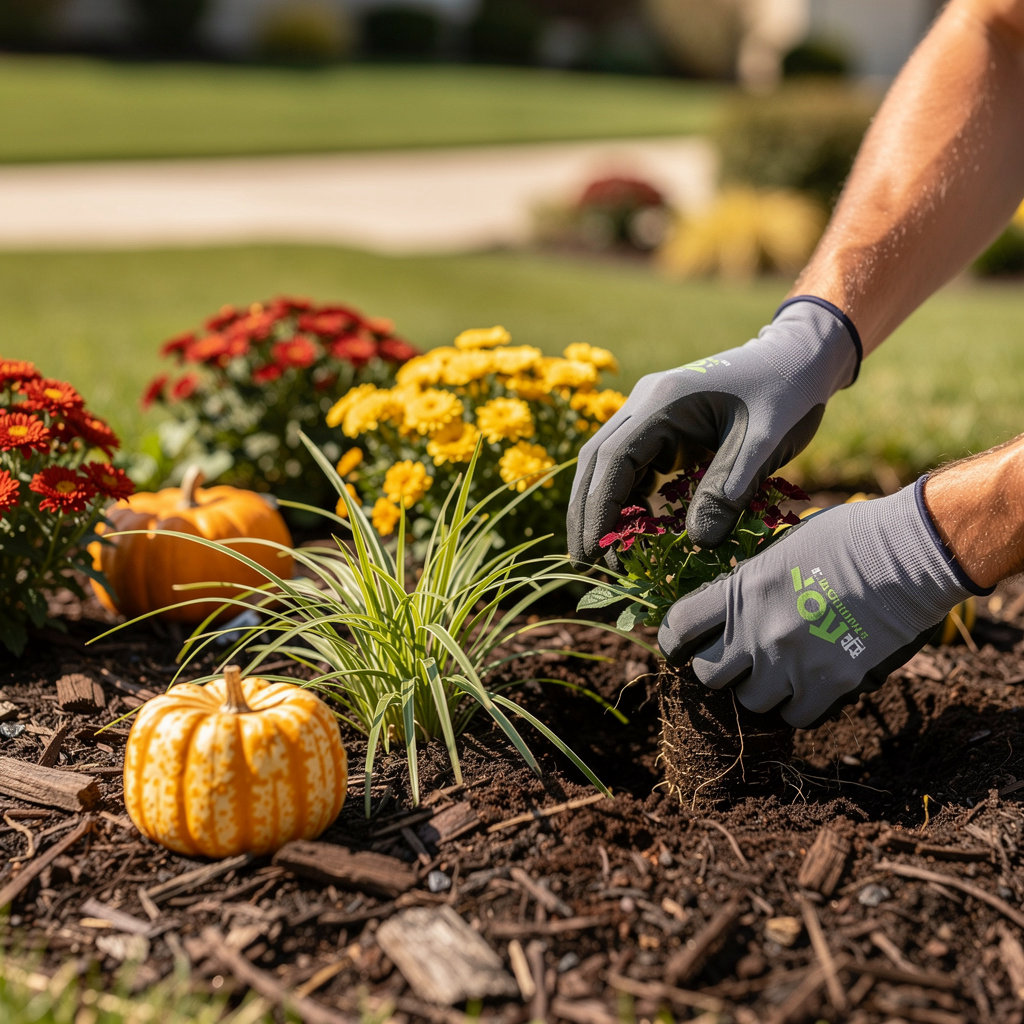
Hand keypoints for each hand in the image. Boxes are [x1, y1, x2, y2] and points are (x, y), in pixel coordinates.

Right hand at [567, 297, 859, 567]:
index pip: (613, 459)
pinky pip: (633, 465)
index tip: (596, 552)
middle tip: (586, 563)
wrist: (800, 355)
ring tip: (608, 555)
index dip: (599, 509)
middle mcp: (645, 403)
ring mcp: (650, 412)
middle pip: (597, 462)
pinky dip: (629, 498)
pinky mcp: (663, 426)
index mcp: (663, 401)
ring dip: (604, 507)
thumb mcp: (764, 441)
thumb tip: (697, 544)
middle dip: (587, 513)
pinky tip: (636, 528)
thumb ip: (728, 488)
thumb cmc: (787, 390)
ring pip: (609, 464)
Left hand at [658, 479, 988, 726]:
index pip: (679, 627)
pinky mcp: (830, 686)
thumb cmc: (848, 537)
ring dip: (760, 690)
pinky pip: (795, 717)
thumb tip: (727, 607)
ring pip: (750, 702)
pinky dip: (798, 706)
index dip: (673, 638)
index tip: (680, 644)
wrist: (910, 555)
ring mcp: (792, 663)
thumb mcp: (781, 549)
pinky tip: (810, 684)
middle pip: (707, 676)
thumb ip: (748, 583)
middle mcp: (758, 631)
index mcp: (741, 589)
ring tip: (780, 669)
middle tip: (735, 659)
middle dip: (718, 669)